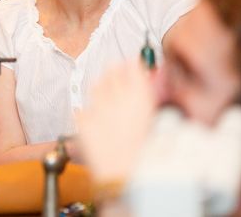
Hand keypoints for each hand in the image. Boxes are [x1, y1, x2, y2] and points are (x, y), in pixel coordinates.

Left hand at [76, 60, 157, 183]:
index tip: (131, 63)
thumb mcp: (157, 122)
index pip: (132, 66)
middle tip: (118, 76)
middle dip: (114, 72)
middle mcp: (117, 97)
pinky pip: (85, 108)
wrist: (125, 177)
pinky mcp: (83, 120)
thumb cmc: (146, 154)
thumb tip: (147, 79)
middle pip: (111, 71)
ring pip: (96, 86)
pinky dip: (91, 112)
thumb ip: (150, 96)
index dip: (131, 64)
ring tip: (109, 101)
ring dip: (102, 88)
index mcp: (141, 97)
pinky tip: (100, 122)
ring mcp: (97, 107)